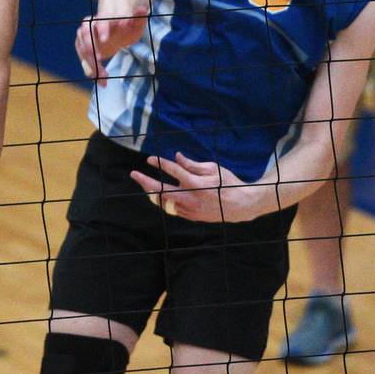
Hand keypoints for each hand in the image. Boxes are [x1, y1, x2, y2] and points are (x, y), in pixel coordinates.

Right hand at [74, 8, 147, 85]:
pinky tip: (100, 80)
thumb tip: (144, 9)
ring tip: (104, 78)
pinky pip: (83, 58)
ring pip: (82, 47)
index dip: (102, 29)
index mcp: (106, 17)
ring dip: (90, 63)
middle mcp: (92, 24)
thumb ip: (139, 18)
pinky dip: (90, 69)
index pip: (101, 20)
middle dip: (90, 46)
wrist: (117, 30)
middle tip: (99, 59)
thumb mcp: (136, 24)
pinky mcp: (82, 46)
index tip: (105, 40)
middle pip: (85, 33)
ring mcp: (85, 35)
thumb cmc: (127, 26)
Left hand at [130, 153, 256, 222]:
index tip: (150, 158)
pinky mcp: (191, 217)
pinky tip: (160, 195)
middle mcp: (191, 198)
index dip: (160, 163)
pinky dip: (164, 201)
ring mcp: (190, 209)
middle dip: (145, 181)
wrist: (240, 206)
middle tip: (134, 174)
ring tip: (145, 184)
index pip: (173, 171)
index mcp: (197, 183)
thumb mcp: (214, 168)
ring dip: (153, 193)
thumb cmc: (228, 183)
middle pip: (161, 190)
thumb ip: (193, 164)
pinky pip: (172, 209)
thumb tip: (177, 157)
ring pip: (164, 202)